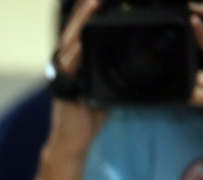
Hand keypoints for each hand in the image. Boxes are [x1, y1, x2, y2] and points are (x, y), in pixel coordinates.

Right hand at [49, 0, 109, 155]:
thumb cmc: (89, 116)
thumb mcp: (107, 86)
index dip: (93, 10)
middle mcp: (67, 62)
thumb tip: (140, 59)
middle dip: (87, 7)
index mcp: (77, 60)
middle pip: (77, 27)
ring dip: (83, 19)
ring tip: (94, 0)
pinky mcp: (63, 85)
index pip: (85, 29)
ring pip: (72, 39)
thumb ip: (115, 70)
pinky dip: (78, 48)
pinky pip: (71, 63)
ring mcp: (63, 73)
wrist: (73, 142)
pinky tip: (84, 36)